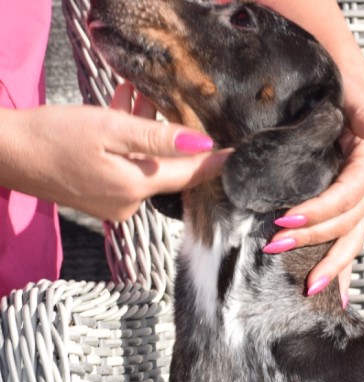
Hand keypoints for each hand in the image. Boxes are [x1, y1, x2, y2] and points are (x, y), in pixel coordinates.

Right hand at [0, 82, 227, 221]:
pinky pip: (123, 166)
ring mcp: (112, 202)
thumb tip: (200, 146)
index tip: (239, 156)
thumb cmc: (52, 136)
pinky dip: (125, 143)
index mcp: (136, 187)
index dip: (214, 163)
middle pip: (164, 167)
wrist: (4, 152)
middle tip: (170, 103)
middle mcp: (129, 202)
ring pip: (142, 163)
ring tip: (136, 96)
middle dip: (168, 135)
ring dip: (143, 132)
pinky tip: (120, 110)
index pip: (188, 175)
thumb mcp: (109, 129)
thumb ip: (157, 138)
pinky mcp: (97, 195)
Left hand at [264, 101, 363, 302]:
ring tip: (309, 289)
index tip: (285, 218)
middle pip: (346, 224)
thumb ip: (363, 108)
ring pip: (350, 242)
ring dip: (331, 268)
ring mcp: (360, 203)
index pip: (347, 195)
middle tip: (274, 247)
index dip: (320, 211)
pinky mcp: (348, 211)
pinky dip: (341, 271)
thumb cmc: (338, 89)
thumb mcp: (349, 92)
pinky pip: (346, 244)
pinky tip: (336, 296)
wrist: (337, 90)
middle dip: (313, 240)